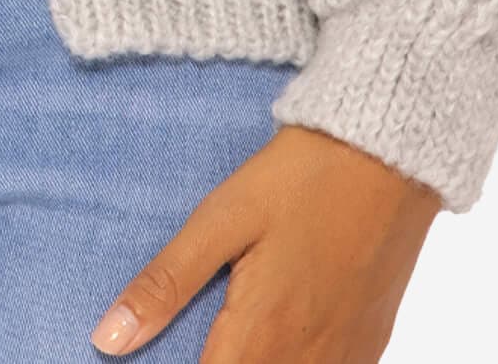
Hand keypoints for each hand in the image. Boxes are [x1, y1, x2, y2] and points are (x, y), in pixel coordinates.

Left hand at [91, 125, 442, 360]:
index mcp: (261, 334)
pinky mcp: (371, 345)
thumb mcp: (222, 218)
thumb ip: (167, 283)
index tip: (149, 360)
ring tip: (230, 337)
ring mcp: (345, 358)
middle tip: (201, 336)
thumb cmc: (300, 178)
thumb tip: (109, 339)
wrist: (388, 154)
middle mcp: (307, 360)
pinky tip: (279, 342)